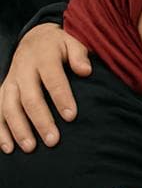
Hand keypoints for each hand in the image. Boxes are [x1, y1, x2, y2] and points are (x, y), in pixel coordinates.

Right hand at [0, 22, 90, 152]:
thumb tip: (86, 71)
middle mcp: (23, 70)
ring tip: (31, 148)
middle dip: (41, 120)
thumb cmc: (59, 46)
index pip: (52, 79)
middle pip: (29, 98)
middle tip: (53, 140)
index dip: (61, 98)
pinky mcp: (3, 91)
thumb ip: (79, 55)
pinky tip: (8, 148)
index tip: (71, 117)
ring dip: (18, 129)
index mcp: (43, 57)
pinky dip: (0, 131)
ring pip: (9, 107)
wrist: (35, 39)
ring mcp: (10, 81)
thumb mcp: (72, 42)